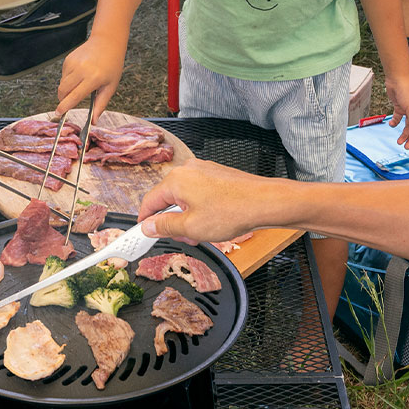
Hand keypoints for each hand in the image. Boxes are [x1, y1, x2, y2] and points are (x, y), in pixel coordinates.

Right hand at [55, 36, 124, 121]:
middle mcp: (81, 70)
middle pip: (64, 91)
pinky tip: (79, 74)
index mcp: (93, 79)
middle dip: (63, 100)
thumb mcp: (110, 87)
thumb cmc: (112, 65)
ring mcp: (73, 63)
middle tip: (67, 103)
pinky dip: (68, 79)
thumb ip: (100, 104)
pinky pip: (63, 75)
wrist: (107, 43)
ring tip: (81, 83)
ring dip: (67, 89)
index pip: (74, 96)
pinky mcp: (68, 59)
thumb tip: (94, 121)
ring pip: (62, 84)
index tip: (59, 113)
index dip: (65, 106)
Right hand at [138, 159, 273, 242]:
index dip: (145, 221)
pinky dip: (200, 208)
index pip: (149, 201)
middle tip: (184, 238)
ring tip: (203, 232)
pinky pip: (199, 193)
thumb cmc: (231, 212)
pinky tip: (213, 222)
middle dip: (172, 221)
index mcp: (176, 180)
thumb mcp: (190, 228)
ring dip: (188, 217)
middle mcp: (188, 170)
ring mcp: (204, 171)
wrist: (264, 202)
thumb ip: (164, 227)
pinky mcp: (217, 175)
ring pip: (185, 198)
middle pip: (168, 199)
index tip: (143, 234)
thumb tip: (148, 227)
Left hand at [386, 74, 408, 146]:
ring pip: (407, 124)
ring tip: (399, 142)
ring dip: (404, 133)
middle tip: (406, 147)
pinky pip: (399, 117)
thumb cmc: (407, 90)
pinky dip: (395, 122)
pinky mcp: (400, 106)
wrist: (397, 77)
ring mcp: (408, 108)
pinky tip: (392, 125)